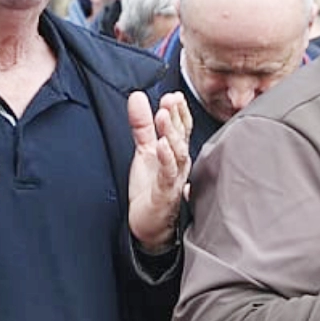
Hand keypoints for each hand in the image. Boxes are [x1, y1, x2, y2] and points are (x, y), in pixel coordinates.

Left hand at [128, 91, 192, 251]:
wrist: (149, 226)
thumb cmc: (150, 189)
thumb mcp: (143, 150)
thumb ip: (142, 124)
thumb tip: (137, 96)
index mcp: (176, 153)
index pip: (182, 127)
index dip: (179, 111)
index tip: (173, 94)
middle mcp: (179, 164)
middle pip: (182, 136)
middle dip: (176, 117)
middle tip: (170, 99)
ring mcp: (174, 178)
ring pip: (178, 153)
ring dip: (171, 133)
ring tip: (163, 116)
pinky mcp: (165, 193)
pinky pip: (168, 174)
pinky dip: (166, 159)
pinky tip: (161, 146)